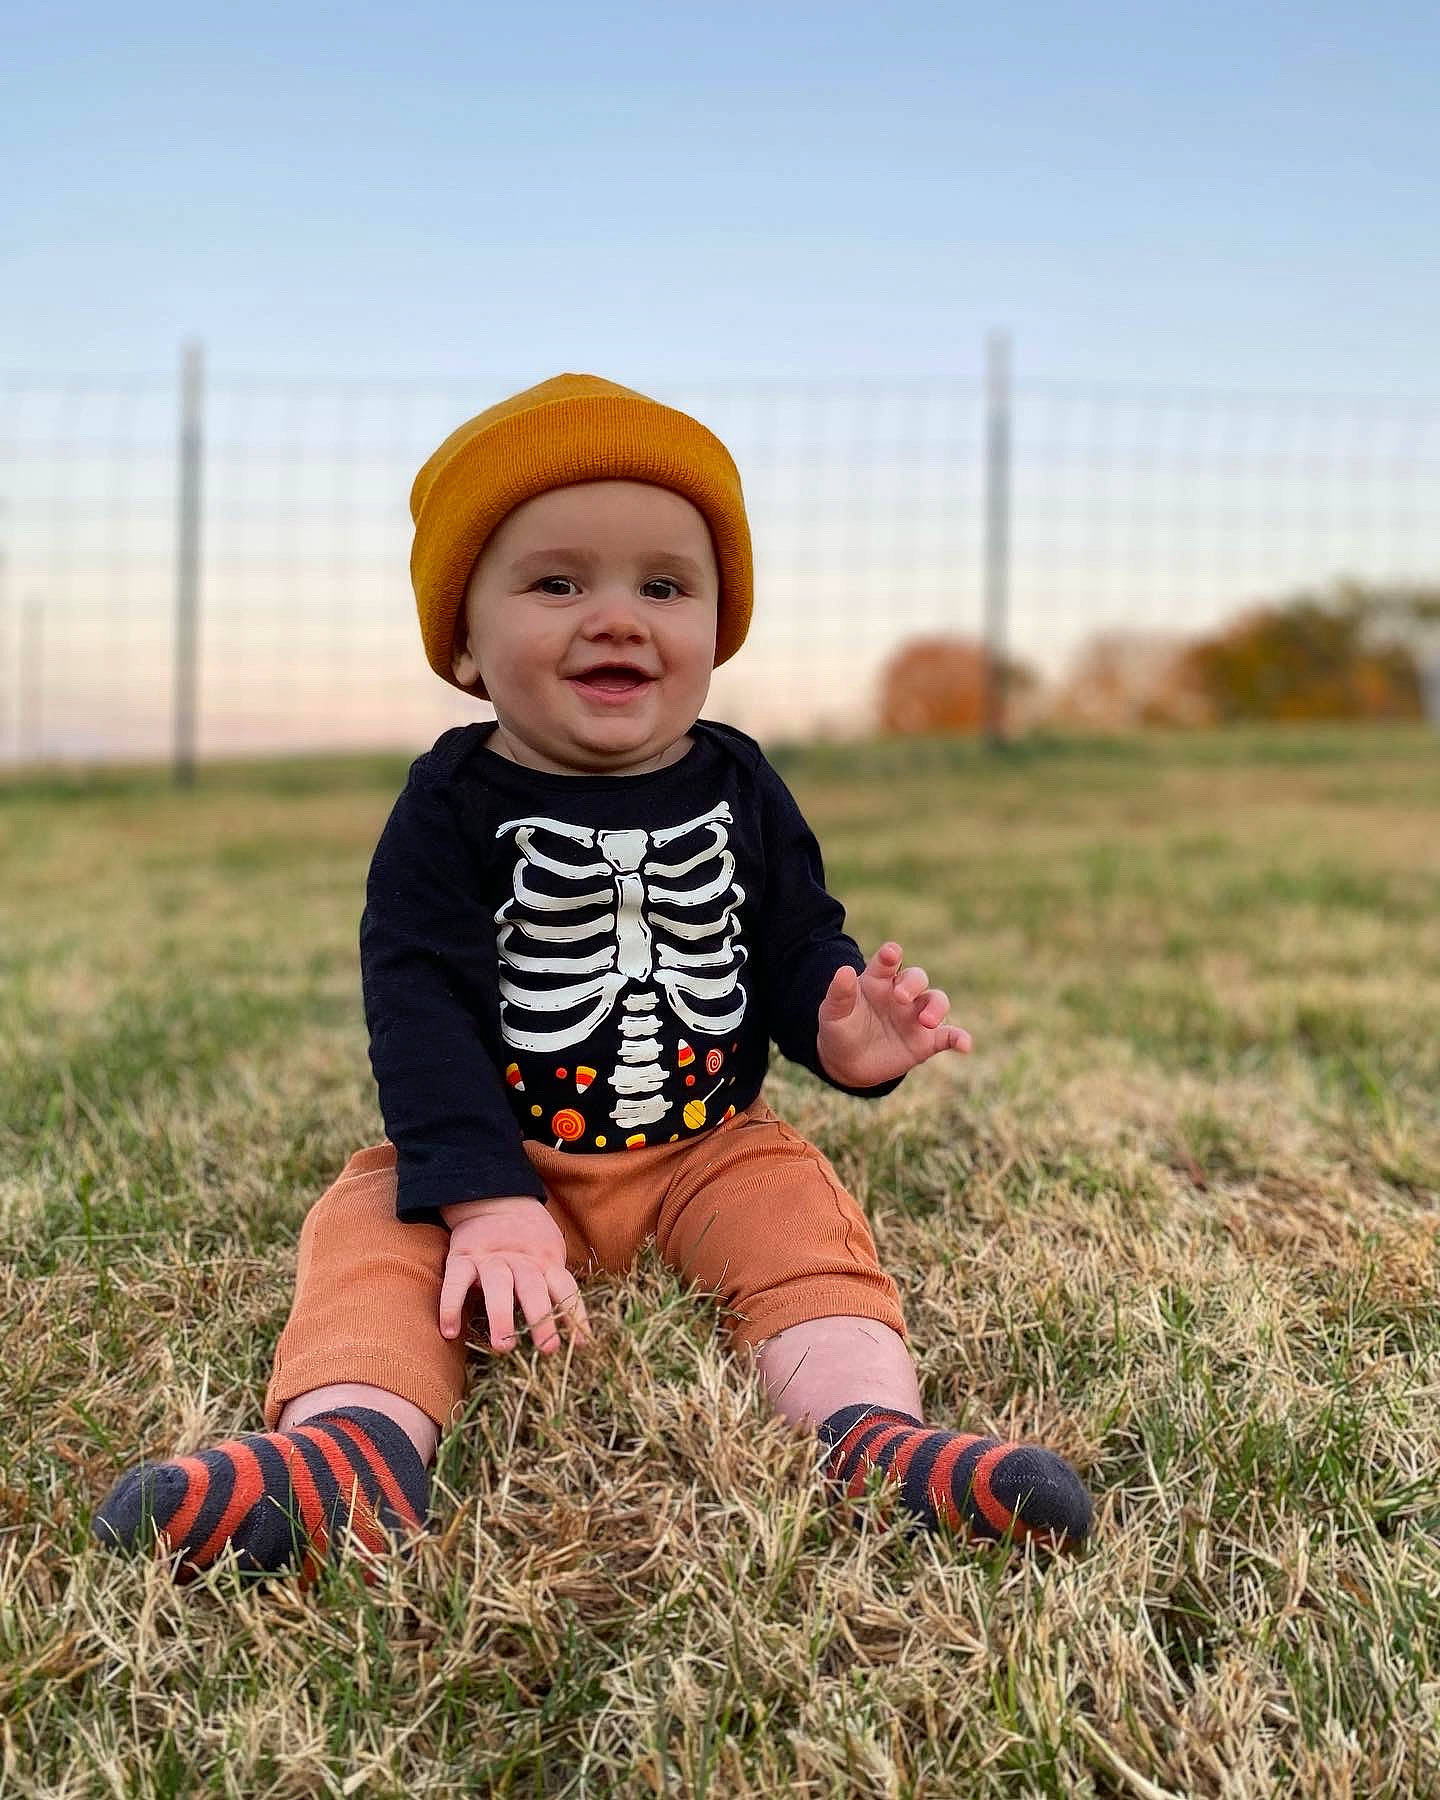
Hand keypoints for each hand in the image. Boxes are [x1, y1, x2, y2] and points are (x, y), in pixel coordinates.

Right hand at [438, 1196, 591, 1352]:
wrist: (496, 1200)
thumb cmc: (529, 1240)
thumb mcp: (549, 1253)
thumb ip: (555, 1283)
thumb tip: (575, 1328)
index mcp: (546, 1261)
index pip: (565, 1288)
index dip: (575, 1314)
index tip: (581, 1344)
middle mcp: (520, 1261)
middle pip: (534, 1289)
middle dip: (541, 1318)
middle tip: (547, 1348)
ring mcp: (490, 1259)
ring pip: (498, 1286)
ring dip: (501, 1315)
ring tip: (503, 1346)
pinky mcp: (462, 1257)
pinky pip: (455, 1282)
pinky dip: (451, 1305)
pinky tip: (449, 1331)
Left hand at [816, 941, 971, 1088]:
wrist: (846, 1063)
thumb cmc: (840, 1029)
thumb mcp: (833, 1013)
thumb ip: (839, 993)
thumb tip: (845, 970)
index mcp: (878, 981)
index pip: (887, 962)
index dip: (890, 955)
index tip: (891, 953)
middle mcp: (901, 994)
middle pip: (917, 978)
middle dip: (913, 983)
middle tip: (901, 997)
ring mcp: (915, 1016)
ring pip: (936, 1001)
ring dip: (936, 1007)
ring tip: (926, 1021)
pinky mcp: (926, 1041)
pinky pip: (948, 1036)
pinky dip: (959, 1038)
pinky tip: (965, 1046)